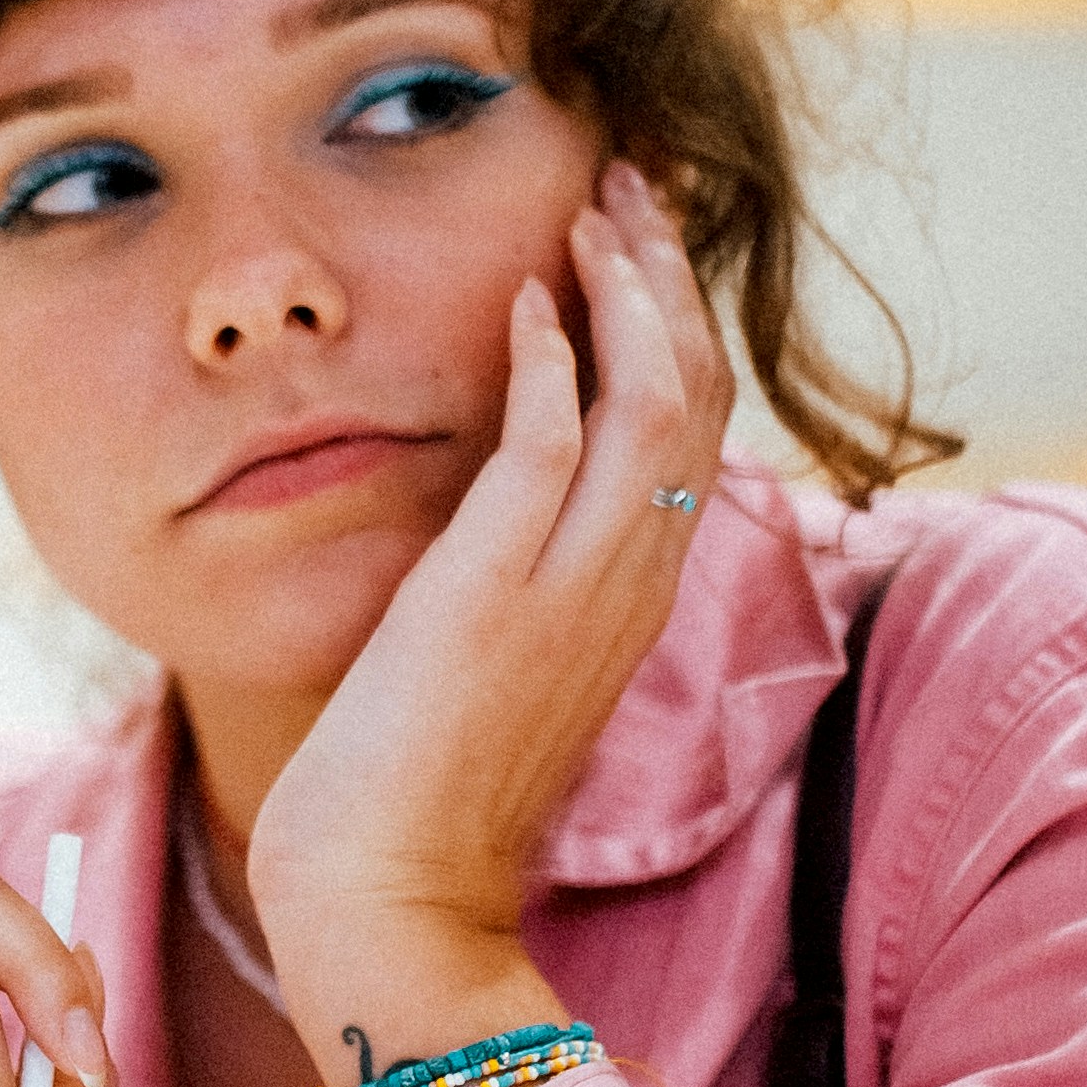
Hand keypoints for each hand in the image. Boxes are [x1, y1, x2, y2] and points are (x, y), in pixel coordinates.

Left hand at [244, 160, 734, 1082]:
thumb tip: (503, 508)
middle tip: (630, 184)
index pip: (690, 437)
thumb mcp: (490, 668)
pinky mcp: (495, 595)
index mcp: (627, 605)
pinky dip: (552, 360)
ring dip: (629, 290)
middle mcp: (624, 590)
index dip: (676, 329)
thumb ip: (517, 584)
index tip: (639, 247)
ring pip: (654, 404)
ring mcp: (569, 593)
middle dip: (669, 278)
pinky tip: (527, 298)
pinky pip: (553, 448)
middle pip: (696, 398)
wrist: (390, 902)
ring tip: (597, 207)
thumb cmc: (416, 801)